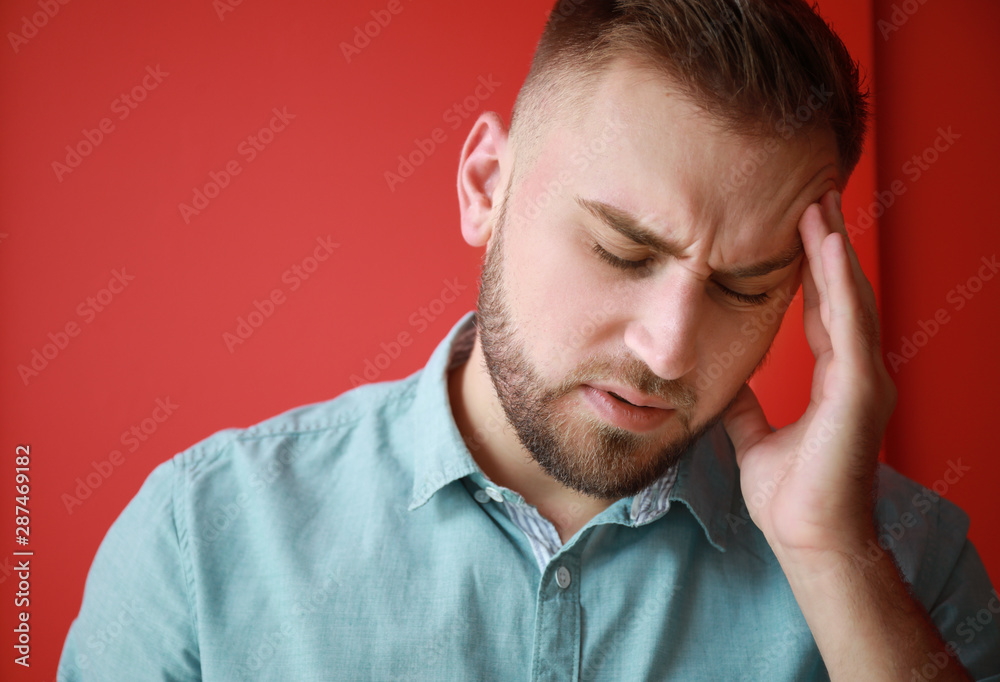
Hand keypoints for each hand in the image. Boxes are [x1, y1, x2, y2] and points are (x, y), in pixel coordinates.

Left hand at [722, 188, 896, 565]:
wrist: (808, 538)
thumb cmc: (789, 495)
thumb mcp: (758, 436)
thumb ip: (748, 404)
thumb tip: (727, 378)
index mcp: (835, 380)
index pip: (822, 311)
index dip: (810, 270)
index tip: (795, 229)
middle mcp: (855, 372)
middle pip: (840, 294)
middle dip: (825, 246)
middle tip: (812, 197)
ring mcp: (863, 379)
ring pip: (849, 298)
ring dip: (833, 250)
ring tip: (819, 204)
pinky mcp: (860, 390)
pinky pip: (848, 324)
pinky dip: (838, 283)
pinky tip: (827, 246)